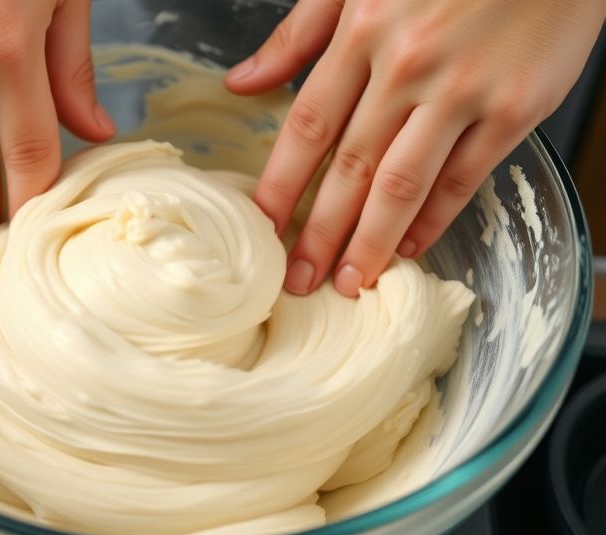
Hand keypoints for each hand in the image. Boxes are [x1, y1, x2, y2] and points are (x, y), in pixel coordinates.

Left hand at [226, 0, 604, 296]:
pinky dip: (435, 218)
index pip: (307, 127)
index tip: (262, 228)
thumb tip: (240, 82)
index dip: (280, 185)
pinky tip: (409, 246)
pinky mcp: (515, 107)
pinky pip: (465, 177)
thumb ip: (298, 33)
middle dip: (319, 232)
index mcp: (362, 32)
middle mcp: (408, 66)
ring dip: (371, 241)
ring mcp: (464, 90)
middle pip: (350, 168)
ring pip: (403, 183)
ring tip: (349, 280)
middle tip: (298, 280)